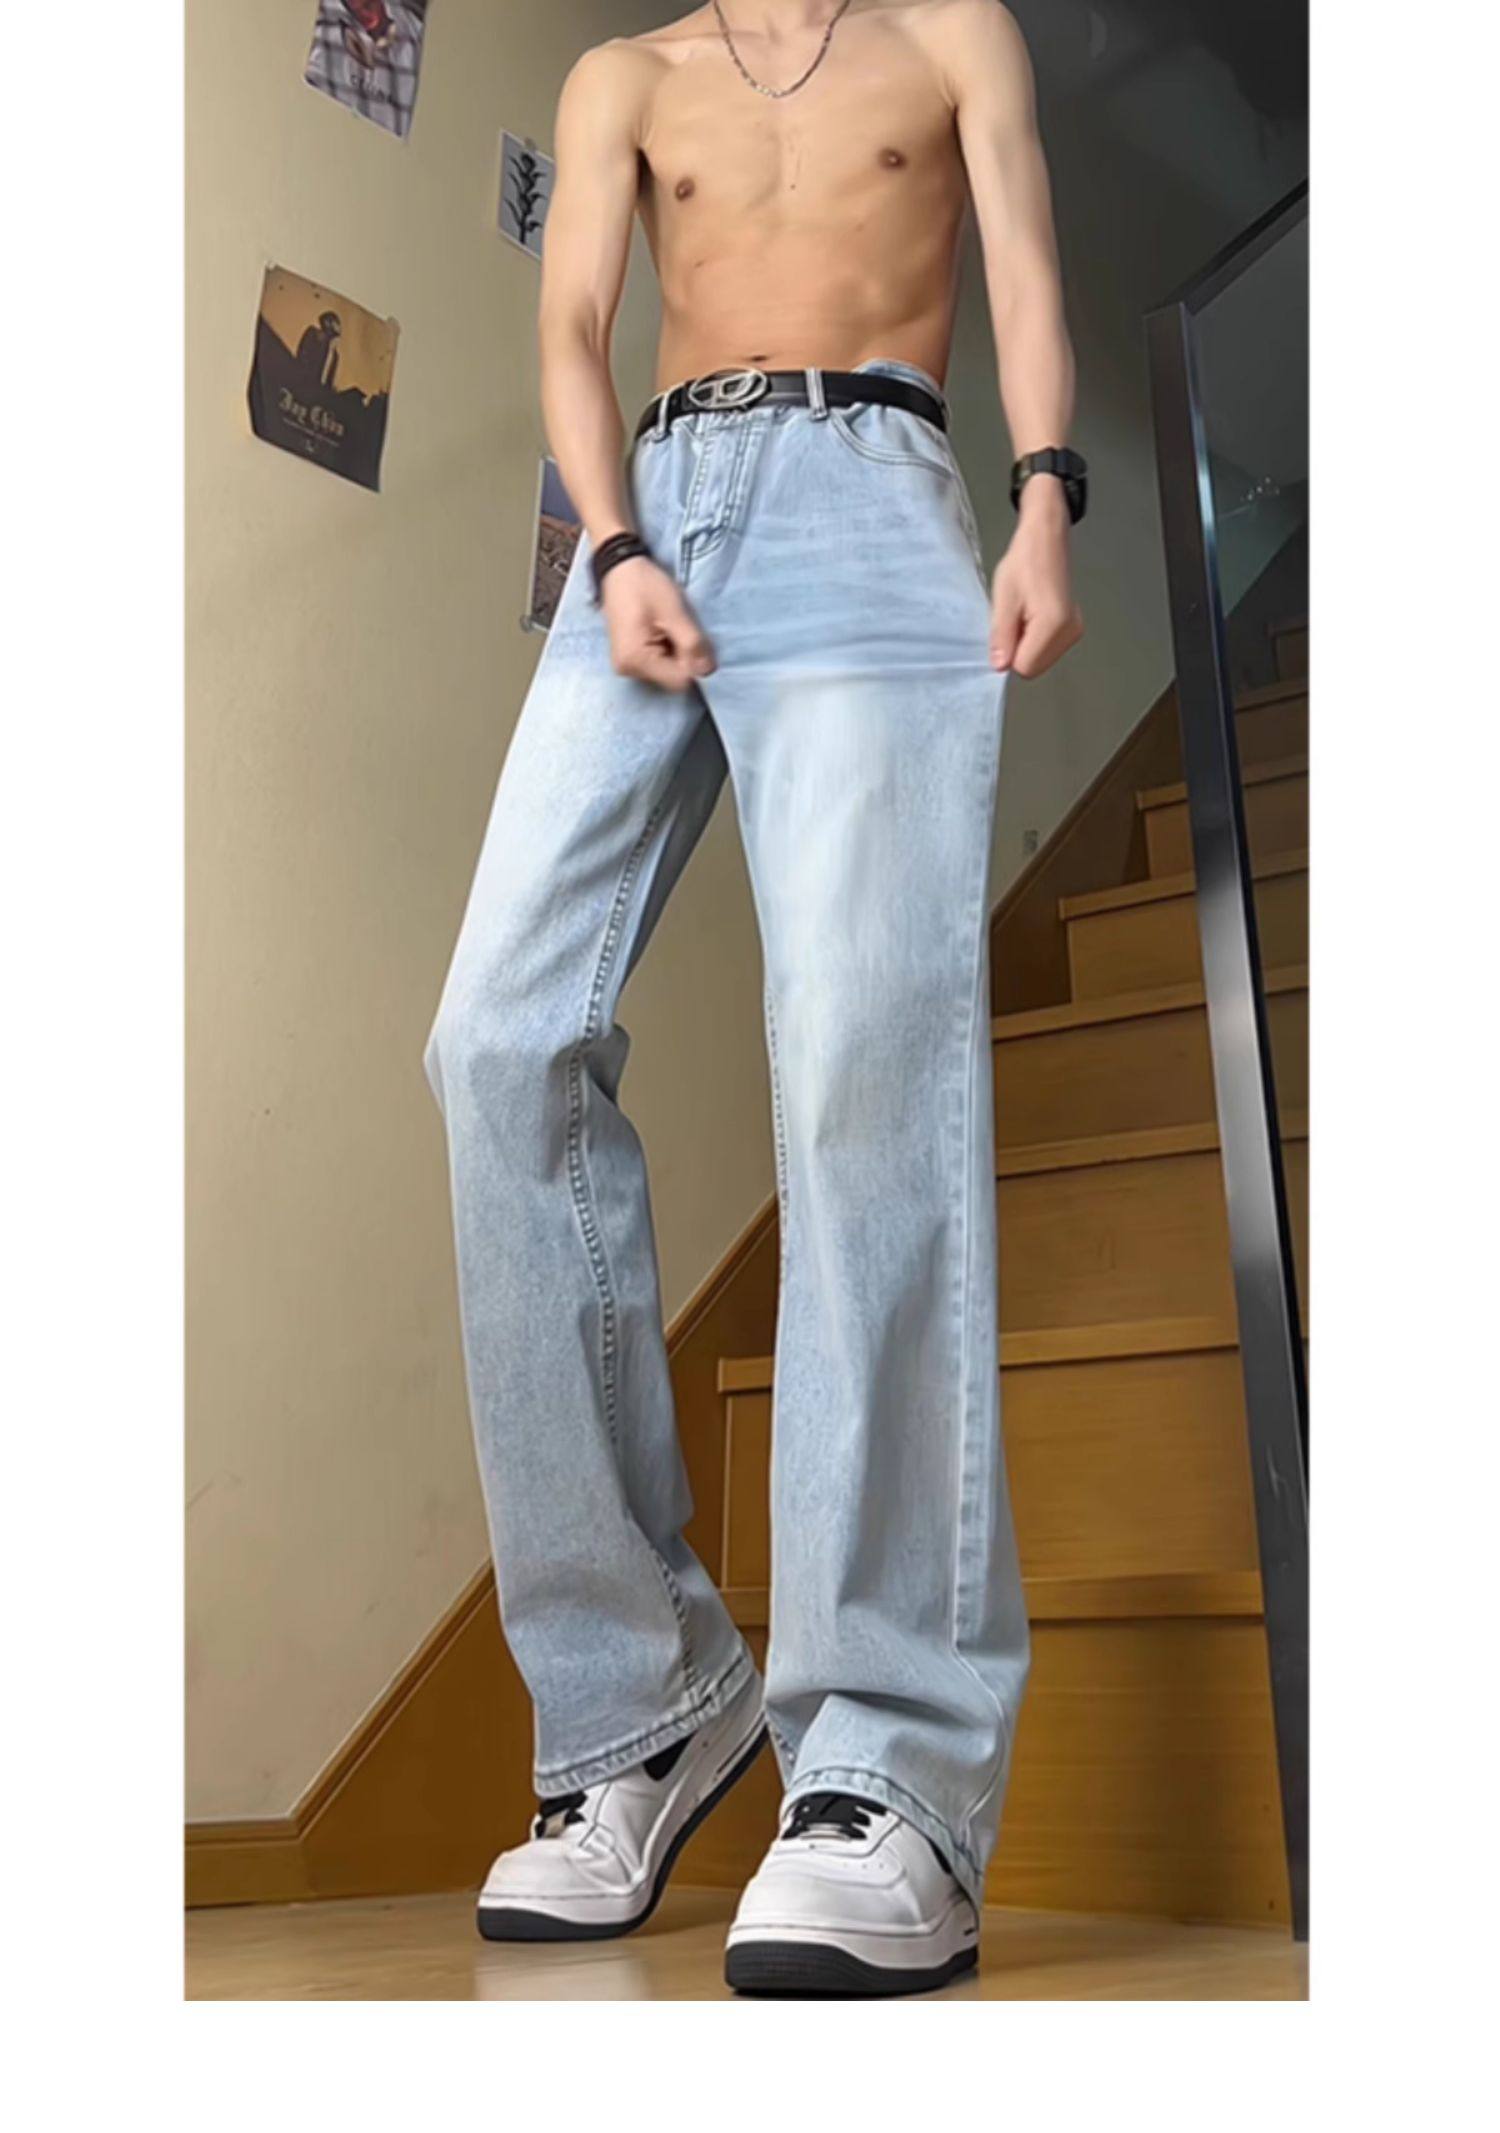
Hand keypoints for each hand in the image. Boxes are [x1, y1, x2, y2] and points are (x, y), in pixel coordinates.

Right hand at [601, 554, 716, 691]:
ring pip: (667, 671)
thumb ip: (693, 644)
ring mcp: (627, 666)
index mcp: (636, 661)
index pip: (680, 681)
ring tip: (668, 626)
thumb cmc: (645, 586)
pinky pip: (658, 664)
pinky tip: (661, 630)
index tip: (692, 638)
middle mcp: (628, 670)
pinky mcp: (629, 659)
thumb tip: (708, 672)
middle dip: (684, 656)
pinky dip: (667, 650)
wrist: (620, 569)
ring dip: (676, 652)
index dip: (694, 662)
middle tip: (678, 627)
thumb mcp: (674, 612)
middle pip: (673, 678)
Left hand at [988, 478, 1083, 677]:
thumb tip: (1000, 666)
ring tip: (1025, 612)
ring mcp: (1074, 630)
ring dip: (1026, 643)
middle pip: (1034, 666)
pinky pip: (1047, 648)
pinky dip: (1035, 638)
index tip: (1006, 628)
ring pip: (1040, 659)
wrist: (1046, 539)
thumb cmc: (1024, 562)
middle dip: (1019, 649)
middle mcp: (1070, 631)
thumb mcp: (1004, 600)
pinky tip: (1033, 614)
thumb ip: (1002, 637)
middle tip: (1015, 618)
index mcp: (1054, 625)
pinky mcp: (1074, 627)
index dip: (1009, 653)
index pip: (1025, 667)